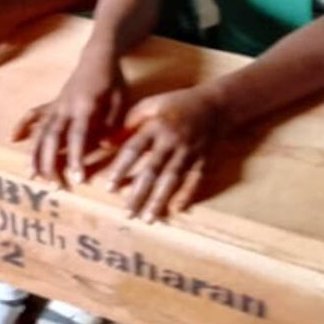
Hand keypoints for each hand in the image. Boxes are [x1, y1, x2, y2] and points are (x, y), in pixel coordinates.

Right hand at [12, 59, 125, 184]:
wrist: (97, 57)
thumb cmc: (111, 80)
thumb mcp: (120, 100)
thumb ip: (112, 123)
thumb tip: (103, 146)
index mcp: (85, 106)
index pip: (78, 136)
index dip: (75, 157)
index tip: (77, 178)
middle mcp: (65, 107)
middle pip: (53, 137)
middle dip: (50, 162)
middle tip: (53, 185)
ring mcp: (56, 105)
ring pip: (40, 130)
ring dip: (34, 152)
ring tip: (30, 175)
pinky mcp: (52, 104)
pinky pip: (34, 115)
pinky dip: (23, 125)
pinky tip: (12, 138)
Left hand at [106, 88, 217, 221]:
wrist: (216, 106)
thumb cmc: (176, 104)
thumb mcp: (151, 105)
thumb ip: (129, 122)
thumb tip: (107, 143)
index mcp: (156, 126)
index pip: (134, 149)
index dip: (121, 169)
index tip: (109, 188)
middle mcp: (171, 142)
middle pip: (152, 170)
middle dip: (139, 193)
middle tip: (126, 213)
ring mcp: (189, 153)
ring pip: (172, 180)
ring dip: (159, 200)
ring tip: (147, 219)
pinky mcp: (202, 161)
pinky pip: (194, 181)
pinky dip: (187, 195)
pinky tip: (176, 210)